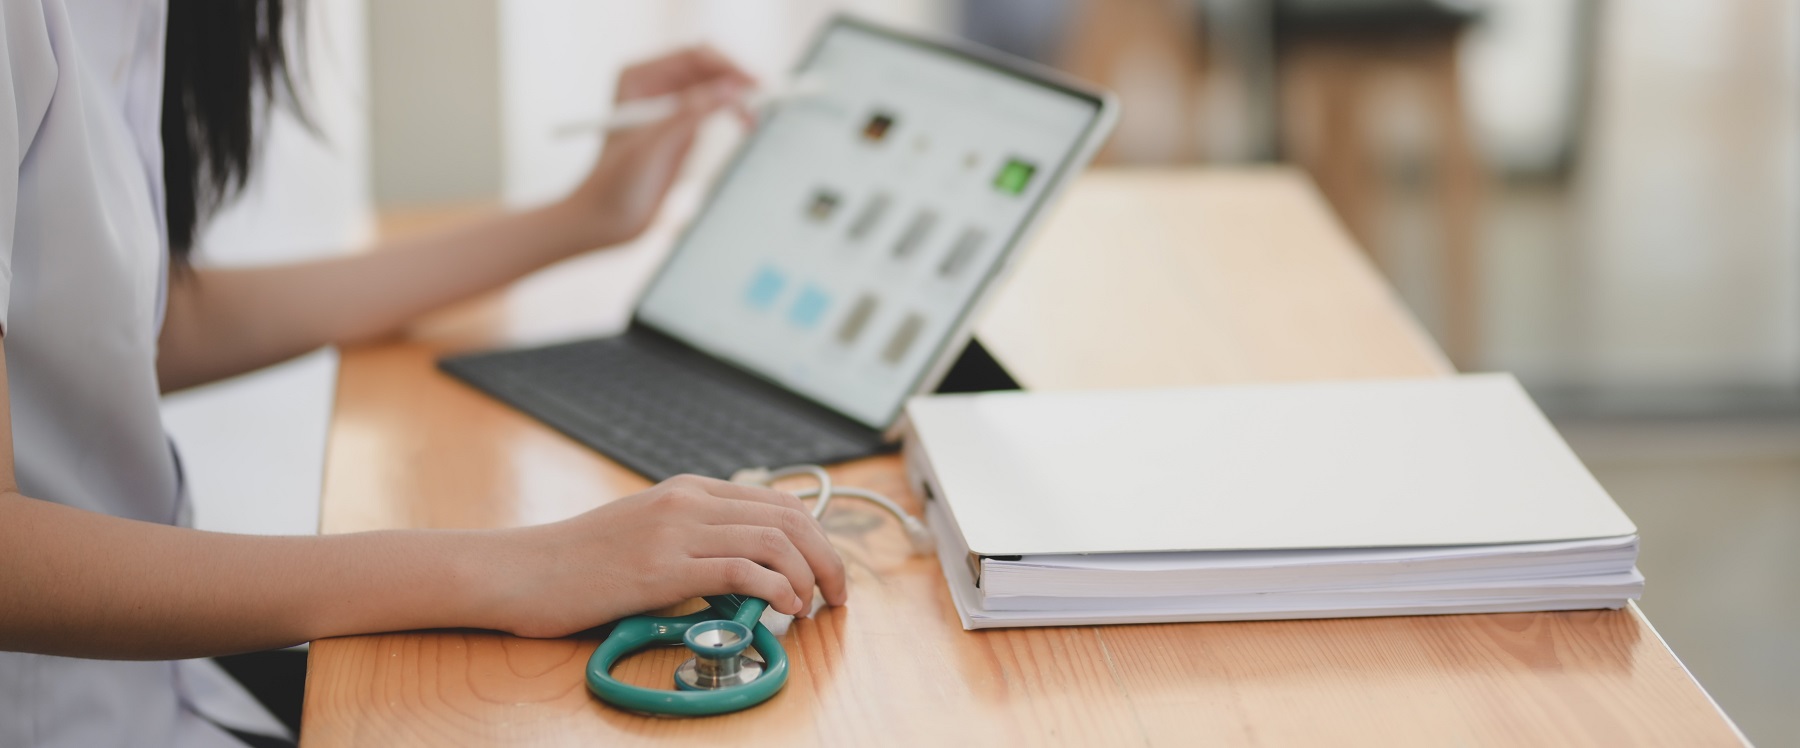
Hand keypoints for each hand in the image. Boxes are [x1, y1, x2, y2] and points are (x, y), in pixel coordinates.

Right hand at [491, 475, 847, 638]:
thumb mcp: (648, 536)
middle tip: (837, 594)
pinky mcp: (661, 567)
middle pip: (789, 517)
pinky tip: (780, 609)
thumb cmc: (580, 564)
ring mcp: (675, 530)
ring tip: (812, 607)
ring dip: (808, 575)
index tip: (827, 573)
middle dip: (827, 557)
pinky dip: (775, 589)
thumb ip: (696, 544)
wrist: (522, 571)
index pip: (779, 503)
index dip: (818, 538)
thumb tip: (748, 577)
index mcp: (690, 490)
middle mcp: (689, 501)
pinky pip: (740, 570)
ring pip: (774, 539)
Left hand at [557, 46, 755, 249]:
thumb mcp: (655, 145)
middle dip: (736, 80)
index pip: (693, 57)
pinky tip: (746, 123)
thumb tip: (731, 91)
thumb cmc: (615, 184)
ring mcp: (669, 106)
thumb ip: (691, 114)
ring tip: (754, 118)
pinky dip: (733, 112)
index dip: (726, 66)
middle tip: (763, 98)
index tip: (751, 84)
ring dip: (738, 97)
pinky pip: (714, 109)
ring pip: (715, 87)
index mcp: (638, 78)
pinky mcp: (681, 128)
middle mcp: (654, 86)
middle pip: (708, 69)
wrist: (606, 220)